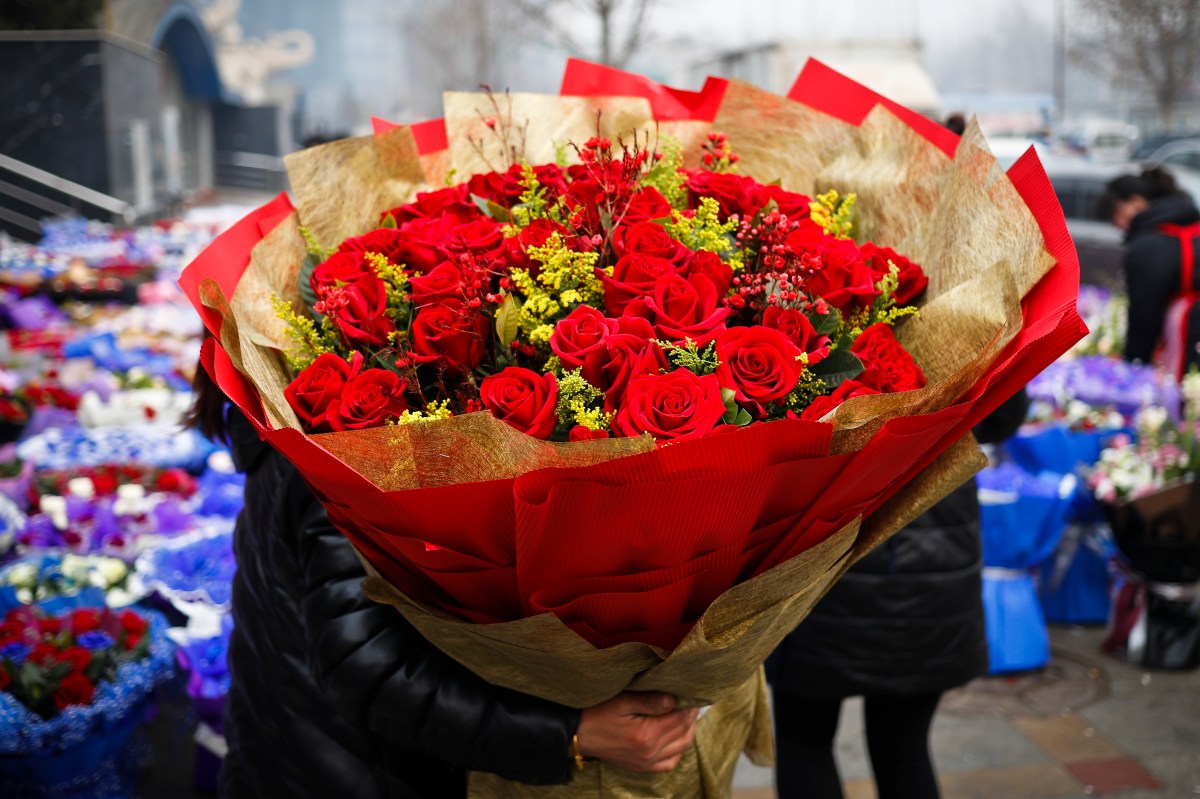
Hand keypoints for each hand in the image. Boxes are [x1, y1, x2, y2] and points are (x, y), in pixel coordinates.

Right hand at [574, 691, 699, 773]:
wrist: (576, 734)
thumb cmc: (596, 712)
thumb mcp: (622, 700)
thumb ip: (650, 701)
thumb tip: (675, 699)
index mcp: (646, 735)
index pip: (680, 718)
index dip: (690, 704)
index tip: (694, 691)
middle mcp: (650, 753)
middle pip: (684, 733)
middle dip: (692, 715)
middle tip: (693, 699)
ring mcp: (646, 763)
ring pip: (681, 748)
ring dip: (688, 730)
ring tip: (688, 714)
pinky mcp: (641, 767)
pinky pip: (669, 763)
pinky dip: (678, 749)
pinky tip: (676, 736)